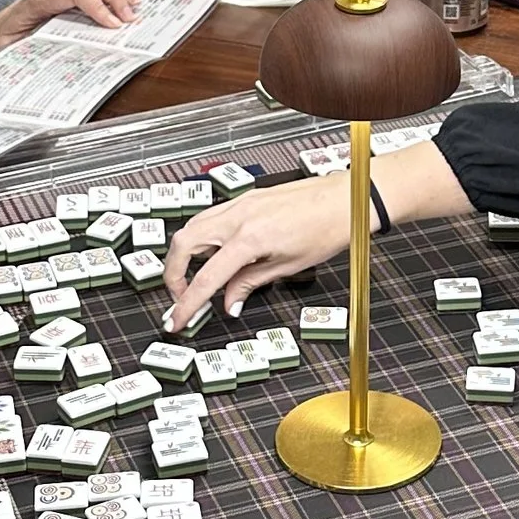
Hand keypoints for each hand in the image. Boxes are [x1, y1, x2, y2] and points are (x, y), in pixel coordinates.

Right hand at [163, 176, 354, 326]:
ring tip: (197, 277)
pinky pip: (210, 217)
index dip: (187, 304)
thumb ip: (250, 284)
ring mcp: (240, 204)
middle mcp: (238, 216)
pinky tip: (214, 253)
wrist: (345, 199)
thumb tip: (229, 302)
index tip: (177, 319)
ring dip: (185, 253)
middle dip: (173, 274)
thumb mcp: (287, 267)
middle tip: (182, 297)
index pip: (205, 278)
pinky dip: (202, 237)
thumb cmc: (327, 229)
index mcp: (249, 238)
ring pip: (192, 226)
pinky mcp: (246, 198)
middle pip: (183, 244)